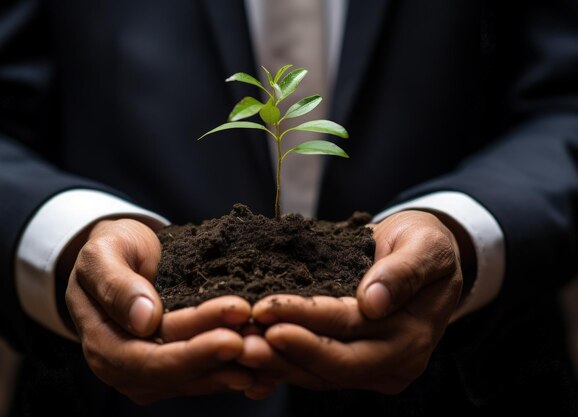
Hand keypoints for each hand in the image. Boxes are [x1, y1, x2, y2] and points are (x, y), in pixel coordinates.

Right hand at [65, 219, 254, 403]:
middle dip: (221, 356)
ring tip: (268, 348)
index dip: (193, 350)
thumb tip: (144, 320)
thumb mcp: (103, 254)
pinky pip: (206, 374)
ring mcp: (150, 373)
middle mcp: (124, 368)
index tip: (231, 334)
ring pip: (198, 377)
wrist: (122, 253)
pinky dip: (235, 368)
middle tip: (259, 341)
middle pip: (179, 372)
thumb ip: (116, 285)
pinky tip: (266, 361)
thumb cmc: (111, 249)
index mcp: (103, 344)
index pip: (150, 358)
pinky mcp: (174, 369)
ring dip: (235, 365)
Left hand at [241, 210, 464, 395]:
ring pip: (320, 375)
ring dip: (278, 363)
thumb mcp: (425, 246)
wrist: (423, 256)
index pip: (352, 328)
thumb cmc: (424, 244)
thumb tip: (373, 303)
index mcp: (413, 333)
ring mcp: (373, 369)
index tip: (267, 309)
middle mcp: (395, 360)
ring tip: (239, 348)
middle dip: (287, 352)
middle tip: (243, 341)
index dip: (308, 320)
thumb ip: (403, 272)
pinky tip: (251, 365)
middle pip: (334, 364)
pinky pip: (315, 373)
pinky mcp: (353, 366)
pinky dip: (283, 368)